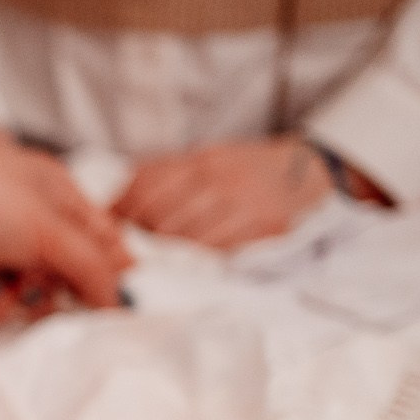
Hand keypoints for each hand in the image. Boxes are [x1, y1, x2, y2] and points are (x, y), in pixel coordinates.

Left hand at [0, 124, 129, 317]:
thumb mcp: (45, 226)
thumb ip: (90, 265)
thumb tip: (119, 301)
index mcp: (56, 193)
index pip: (102, 238)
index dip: (112, 270)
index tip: (119, 301)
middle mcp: (29, 224)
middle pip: (69, 275)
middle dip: (61, 287)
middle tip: (47, 282)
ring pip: (33, 299)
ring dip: (23, 299)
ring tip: (6, 282)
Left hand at [113, 136, 337, 248]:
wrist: (308, 172)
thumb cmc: (247, 171)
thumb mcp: (208, 159)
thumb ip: (166, 174)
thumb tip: (116, 196)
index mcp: (202, 160)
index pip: (145, 186)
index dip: (122, 210)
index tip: (111, 224)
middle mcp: (221, 179)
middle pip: (159, 216)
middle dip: (141, 235)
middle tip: (134, 247)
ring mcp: (242, 204)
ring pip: (185, 237)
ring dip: (168, 251)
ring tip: (162, 255)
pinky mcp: (263, 227)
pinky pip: (217, 250)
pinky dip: (199, 257)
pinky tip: (194, 259)